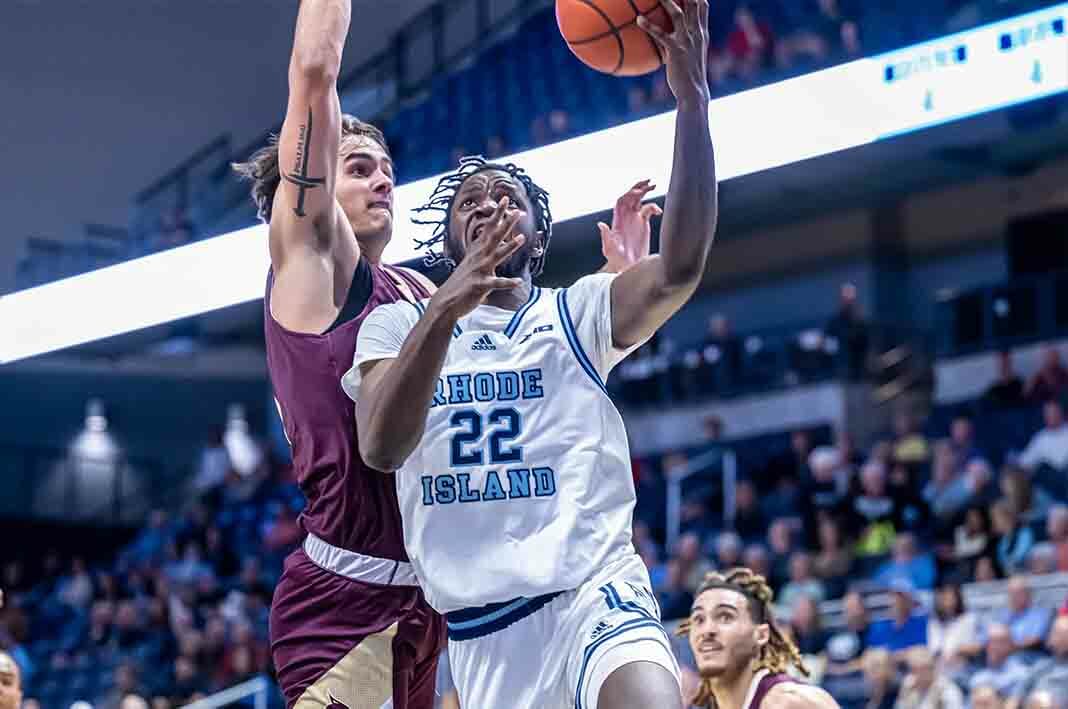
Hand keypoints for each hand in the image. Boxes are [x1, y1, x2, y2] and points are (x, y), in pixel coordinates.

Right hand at [429, 197, 524, 319]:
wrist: (447, 302)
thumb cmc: (463, 282)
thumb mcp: (473, 262)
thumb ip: (483, 250)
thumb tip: (489, 238)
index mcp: (478, 250)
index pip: (489, 228)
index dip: (498, 214)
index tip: (506, 199)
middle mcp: (479, 257)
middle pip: (494, 236)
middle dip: (506, 223)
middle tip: (518, 211)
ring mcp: (479, 270)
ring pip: (496, 255)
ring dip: (509, 246)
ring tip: (521, 237)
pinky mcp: (480, 285)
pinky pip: (496, 283)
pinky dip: (507, 282)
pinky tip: (518, 281)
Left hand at [599, 180, 661, 272]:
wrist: (628, 268)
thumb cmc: (617, 261)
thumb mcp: (609, 250)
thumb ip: (606, 237)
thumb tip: (601, 225)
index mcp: (618, 221)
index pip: (621, 202)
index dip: (629, 195)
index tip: (638, 192)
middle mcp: (626, 218)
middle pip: (630, 197)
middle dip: (638, 187)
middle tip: (647, 181)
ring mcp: (635, 220)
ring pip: (639, 201)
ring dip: (645, 191)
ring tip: (653, 185)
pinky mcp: (643, 224)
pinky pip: (648, 210)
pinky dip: (653, 207)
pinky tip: (659, 212)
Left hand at [638, 0, 710, 107]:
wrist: (694, 92)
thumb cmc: (689, 76)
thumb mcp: (691, 55)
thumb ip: (685, 43)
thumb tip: (671, 38)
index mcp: (702, 33)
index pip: (703, 6)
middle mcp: (697, 33)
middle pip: (693, 4)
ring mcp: (687, 40)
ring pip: (678, 14)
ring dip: (667, 0)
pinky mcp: (676, 50)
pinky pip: (661, 34)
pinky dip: (649, 26)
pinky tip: (638, 20)